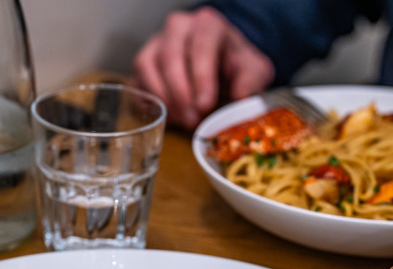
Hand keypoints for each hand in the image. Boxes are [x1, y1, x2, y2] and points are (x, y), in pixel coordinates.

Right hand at [133, 7, 274, 128]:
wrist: (224, 63)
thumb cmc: (237, 66)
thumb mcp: (254, 72)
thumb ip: (250, 83)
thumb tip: (240, 99)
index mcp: (208, 24)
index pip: (201, 46)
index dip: (201, 77)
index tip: (205, 105)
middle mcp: (178, 27)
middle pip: (170, 56)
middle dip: (181, 92)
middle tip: (192, 119)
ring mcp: (157, 43)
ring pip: (148, 66)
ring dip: (164, 98)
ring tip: (183, 120)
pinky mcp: (144, 62)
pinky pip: (138, 80)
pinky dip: (150, 102)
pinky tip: (170, 117)